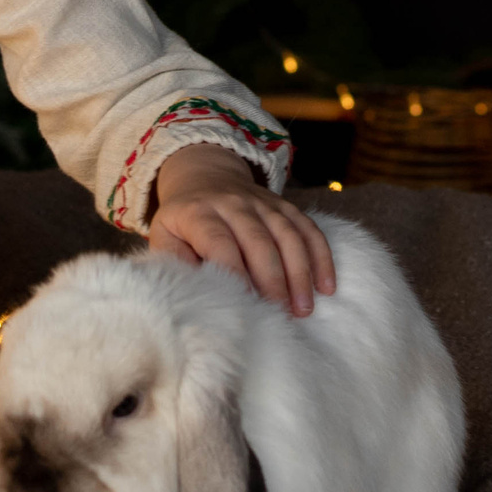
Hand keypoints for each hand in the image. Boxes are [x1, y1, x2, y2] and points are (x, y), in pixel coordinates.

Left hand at [145, 145, 335, 315]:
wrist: (203, 177)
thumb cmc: (183, 222)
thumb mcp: (165, 237)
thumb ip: (176, 264)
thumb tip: (195, 296)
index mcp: (199, 213)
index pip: (219, 242)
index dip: (234, 273)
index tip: (245, 305)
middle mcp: (233, 203)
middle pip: (259, 241)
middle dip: (273, 281)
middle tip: (282, 314)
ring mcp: (262, 202)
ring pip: (288, 235)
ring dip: (300, 273)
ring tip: (304, 308)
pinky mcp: (284, 205)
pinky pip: (308, 228)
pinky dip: (321, 257)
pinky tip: (327, 286)